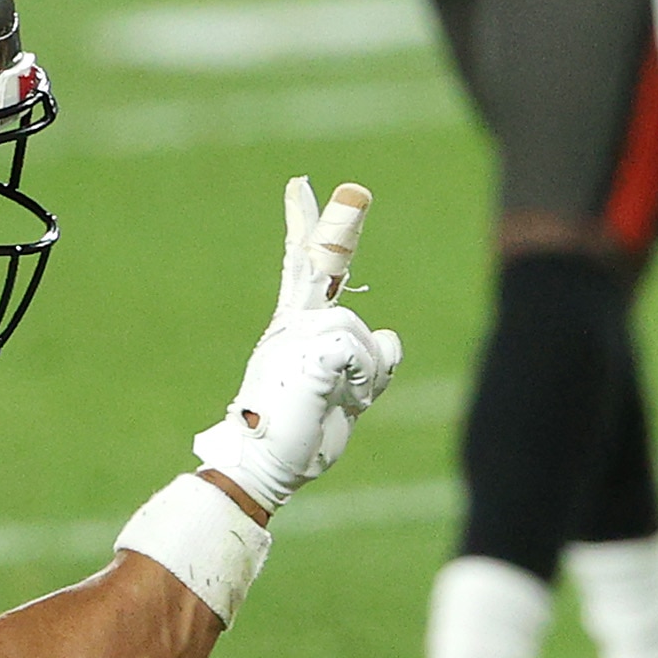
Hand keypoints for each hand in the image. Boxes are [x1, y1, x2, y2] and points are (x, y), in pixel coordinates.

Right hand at [190, 178, 405, 510]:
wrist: (265, 468)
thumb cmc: (300, 436)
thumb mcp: (345, 393)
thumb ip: (370, 363)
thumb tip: (392, 335)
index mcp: (294, 329)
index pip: (301, 268)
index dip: (305, 227)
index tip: (300, 188)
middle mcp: (291, 325)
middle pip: (316, 263)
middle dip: (337, 224)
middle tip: (356, 188)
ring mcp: (295, 337)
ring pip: (360, 332)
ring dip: (367, 373)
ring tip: (342, 402)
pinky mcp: (308, 354)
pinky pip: (359, 350)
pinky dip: (363, 379)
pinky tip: (341, 397)